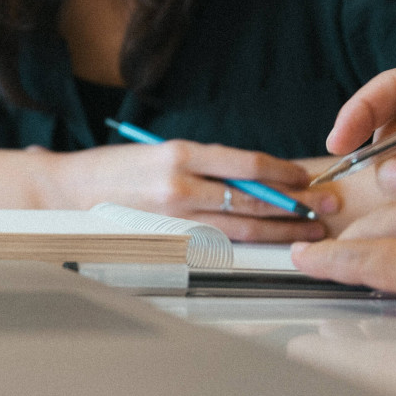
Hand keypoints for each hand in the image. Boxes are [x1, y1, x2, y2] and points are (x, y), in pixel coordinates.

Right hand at [37, 139, 339, 242]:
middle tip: (327, 207)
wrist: (68, 196)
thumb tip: (255, 176)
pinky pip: (218, 243)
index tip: (306, 177)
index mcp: (181, 154)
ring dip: (281, 229)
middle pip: (253, 199)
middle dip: (296, 205)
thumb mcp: (162, 152)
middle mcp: (180, 186)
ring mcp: (175, 218)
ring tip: (310, 230)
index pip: (248, 165)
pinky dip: (248, 242)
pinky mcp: (168, 241)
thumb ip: (205, 163)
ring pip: (241, 228)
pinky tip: (268, 243)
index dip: (284, 173)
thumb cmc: (115, 171)